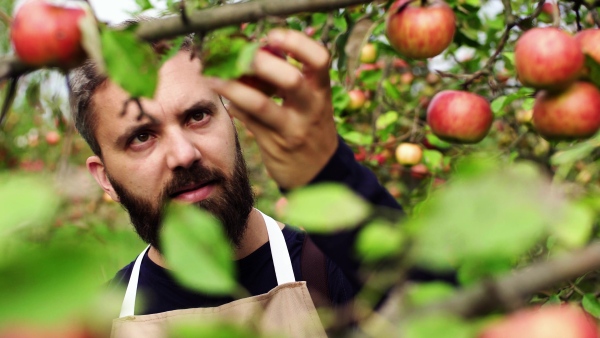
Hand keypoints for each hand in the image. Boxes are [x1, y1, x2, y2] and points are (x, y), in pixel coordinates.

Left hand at [207, 29, 338, 189]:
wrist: (321, 174)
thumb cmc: (311, 128)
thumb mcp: (311, 104)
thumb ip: (288, 82)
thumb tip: (253, 56)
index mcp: (321, 92)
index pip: (319, 59)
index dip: (297, 42)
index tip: (273, 35)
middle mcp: (310, 109)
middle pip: (290, 80)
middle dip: (261, 63)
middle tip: (240, 55)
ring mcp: (292, 129)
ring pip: (260, 104)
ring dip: (233, 87)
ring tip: (214, 77)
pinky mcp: (274, 145)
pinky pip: (248, 120)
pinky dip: (234, 105)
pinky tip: (224, 97)